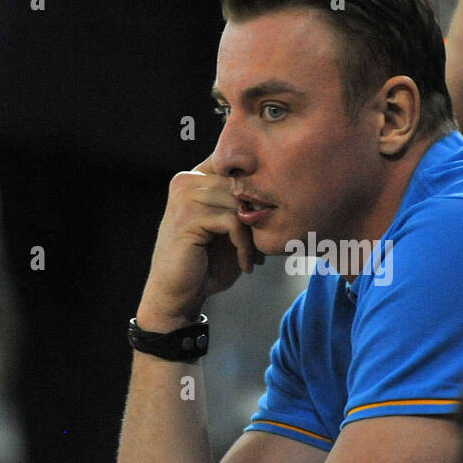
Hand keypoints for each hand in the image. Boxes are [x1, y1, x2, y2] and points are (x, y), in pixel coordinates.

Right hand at [136, 157, 265, 329]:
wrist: (179, 296)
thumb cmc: (207, 263)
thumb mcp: (231, 229)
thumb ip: (246, 205)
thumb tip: (283, 187)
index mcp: (195, 177)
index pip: (237, 166)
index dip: (258, 191)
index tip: (267, 223)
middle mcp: (186, 180)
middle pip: (242, 184)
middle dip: (258, 216)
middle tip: (262, 247)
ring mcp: (184, 197)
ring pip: (240, 203)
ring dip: (253, 234)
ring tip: (253, 257)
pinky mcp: (187, 218)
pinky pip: (233, 222)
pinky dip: (245, 246)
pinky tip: (245, 265)